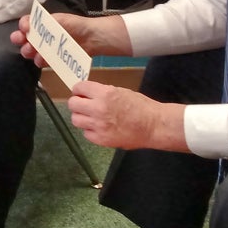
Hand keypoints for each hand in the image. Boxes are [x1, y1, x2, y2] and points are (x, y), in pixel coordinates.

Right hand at [10, 12, 132, 65]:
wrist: (92, 38)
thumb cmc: (75, 25)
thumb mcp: (59, 20)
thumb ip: (44, 23)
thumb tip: (30, 27)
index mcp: (42, 23)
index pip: (26, 23)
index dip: (23, 26)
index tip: (25, 29)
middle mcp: (41, 35)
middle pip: (24, 38)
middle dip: (20, 40)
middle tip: (22, 42)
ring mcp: (46, 48)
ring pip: (30, 51)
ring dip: (28, 51)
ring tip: (32, 52)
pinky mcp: (52, 59)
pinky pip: (42, 61)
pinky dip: (40, 61)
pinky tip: (42, 60)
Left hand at [66, 81, 187, 151]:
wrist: (154, 125)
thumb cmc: (141, 106)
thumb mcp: (121, 92)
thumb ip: (102, 93)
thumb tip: (87, 95)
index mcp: (105, 94)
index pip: (79, 88)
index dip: (79, 90)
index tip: (81, 92)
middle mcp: (98, 109)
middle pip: (73, 104)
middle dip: (77, 103)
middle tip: (84, 105)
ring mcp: (98, 126)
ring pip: (76, 120)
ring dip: (81, 117)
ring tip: (90, 117)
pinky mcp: (101, 140)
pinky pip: (86, 134)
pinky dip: (90, 131)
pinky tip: (99, 128)